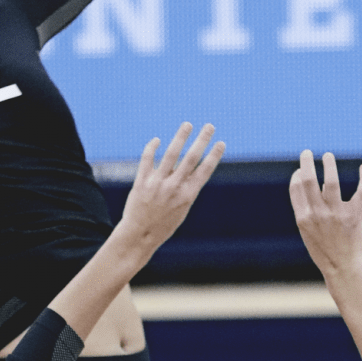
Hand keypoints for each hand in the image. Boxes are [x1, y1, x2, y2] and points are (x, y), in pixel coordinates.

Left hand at [118, 122, 224, 260]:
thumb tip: (186, 167)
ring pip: (171, 154)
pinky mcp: (142, 182)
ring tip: (187, 125)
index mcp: (187, 195)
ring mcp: (157, 184)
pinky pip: (147, 159)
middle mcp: (174, 187)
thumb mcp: (181, 209)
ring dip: (181, 137)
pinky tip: (157, 140)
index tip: (221, 143)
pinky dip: (152, 147)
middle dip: (202, 140)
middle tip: (210, 126)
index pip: (204, 171)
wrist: (140, 235)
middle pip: (191, 158)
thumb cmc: (163, 224)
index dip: (214, 156)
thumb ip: (185, 189)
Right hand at [289, 150, 361, 280]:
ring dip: (329, 165)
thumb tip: (320, 182)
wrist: (341, 266)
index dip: (297, 175)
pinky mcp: (354, 215)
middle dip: (306, 163)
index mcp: (303, 218)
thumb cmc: (323, 248)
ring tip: (328, 156)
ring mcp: (336, 214)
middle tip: (307, 153)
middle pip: (309, 181)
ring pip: (332, 182)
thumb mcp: (308, 230)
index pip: (296, 188)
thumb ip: (309, 208)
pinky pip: (361, 191)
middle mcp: (318, 214)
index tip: (300, 170)